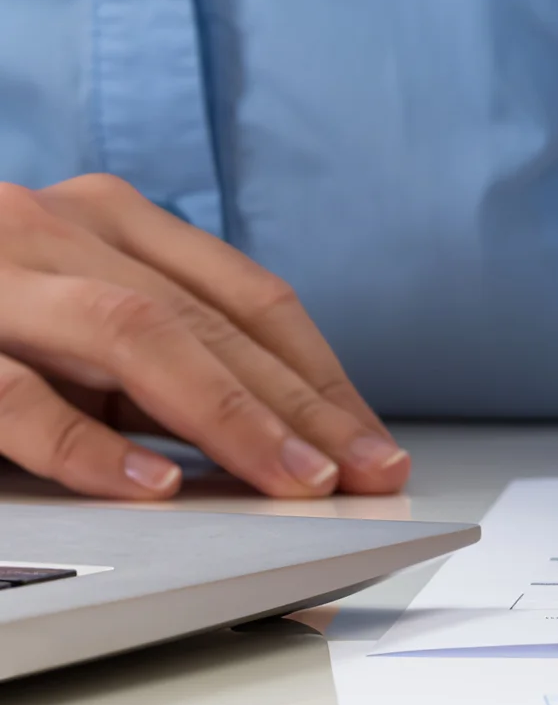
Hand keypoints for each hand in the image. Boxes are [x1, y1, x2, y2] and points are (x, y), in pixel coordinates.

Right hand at [0, 176, 408, 499]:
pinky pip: (11, 390)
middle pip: (212, 317)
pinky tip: (146, 487)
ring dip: (226, 414)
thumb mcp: (63, 308)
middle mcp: (59, 227)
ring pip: (138, 333)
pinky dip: (84, 441)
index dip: (320, 370)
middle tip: (363, 471)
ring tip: (290, 479)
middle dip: (299, 402)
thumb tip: (258, 432)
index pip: (249, 294)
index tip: (374, 439)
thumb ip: (141, 347)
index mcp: (108, 218)